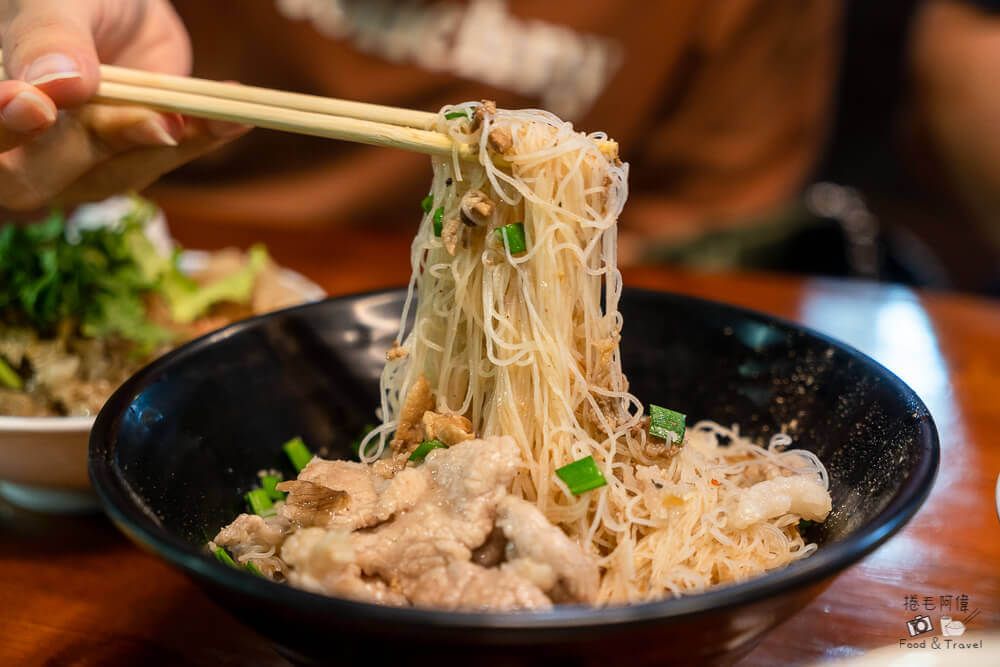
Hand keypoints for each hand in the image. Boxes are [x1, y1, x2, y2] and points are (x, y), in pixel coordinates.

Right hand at [0, 0, 248, 210]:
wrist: (118, 1)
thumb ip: (47, 38)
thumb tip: (57, 87)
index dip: (0, 130)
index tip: (34, 106)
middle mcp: (24, 147)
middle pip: (43, 177)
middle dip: (104, 142)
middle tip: (158, 119)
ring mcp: (80, 161)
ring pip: (116, 174)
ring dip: (169, 145)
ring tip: (218, 113)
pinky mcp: (131, 157)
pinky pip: (164, 159)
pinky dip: (202, 137)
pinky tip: (235, 118)